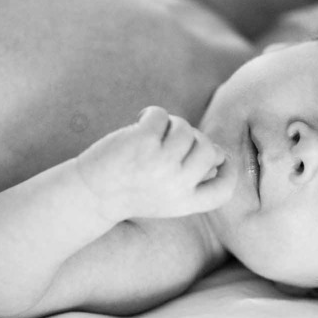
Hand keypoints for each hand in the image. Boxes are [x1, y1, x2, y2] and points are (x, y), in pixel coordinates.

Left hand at [74, 107, 232, 222]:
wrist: (88, 194)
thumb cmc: (127, 190)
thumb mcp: (163, 197)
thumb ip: (189, 180)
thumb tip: (218, 154)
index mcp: (184, 203)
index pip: (223, 189)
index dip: (229, 171)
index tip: (221, 158)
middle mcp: (176, 186)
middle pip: (208, 150)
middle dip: (195, 138)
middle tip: (174, 138)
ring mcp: (160, 163)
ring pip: (185, 128)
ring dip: (171, 124)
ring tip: (153, 131)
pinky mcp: (143, 142)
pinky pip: (162, 115)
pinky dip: (152, 114)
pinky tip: (139, 121)